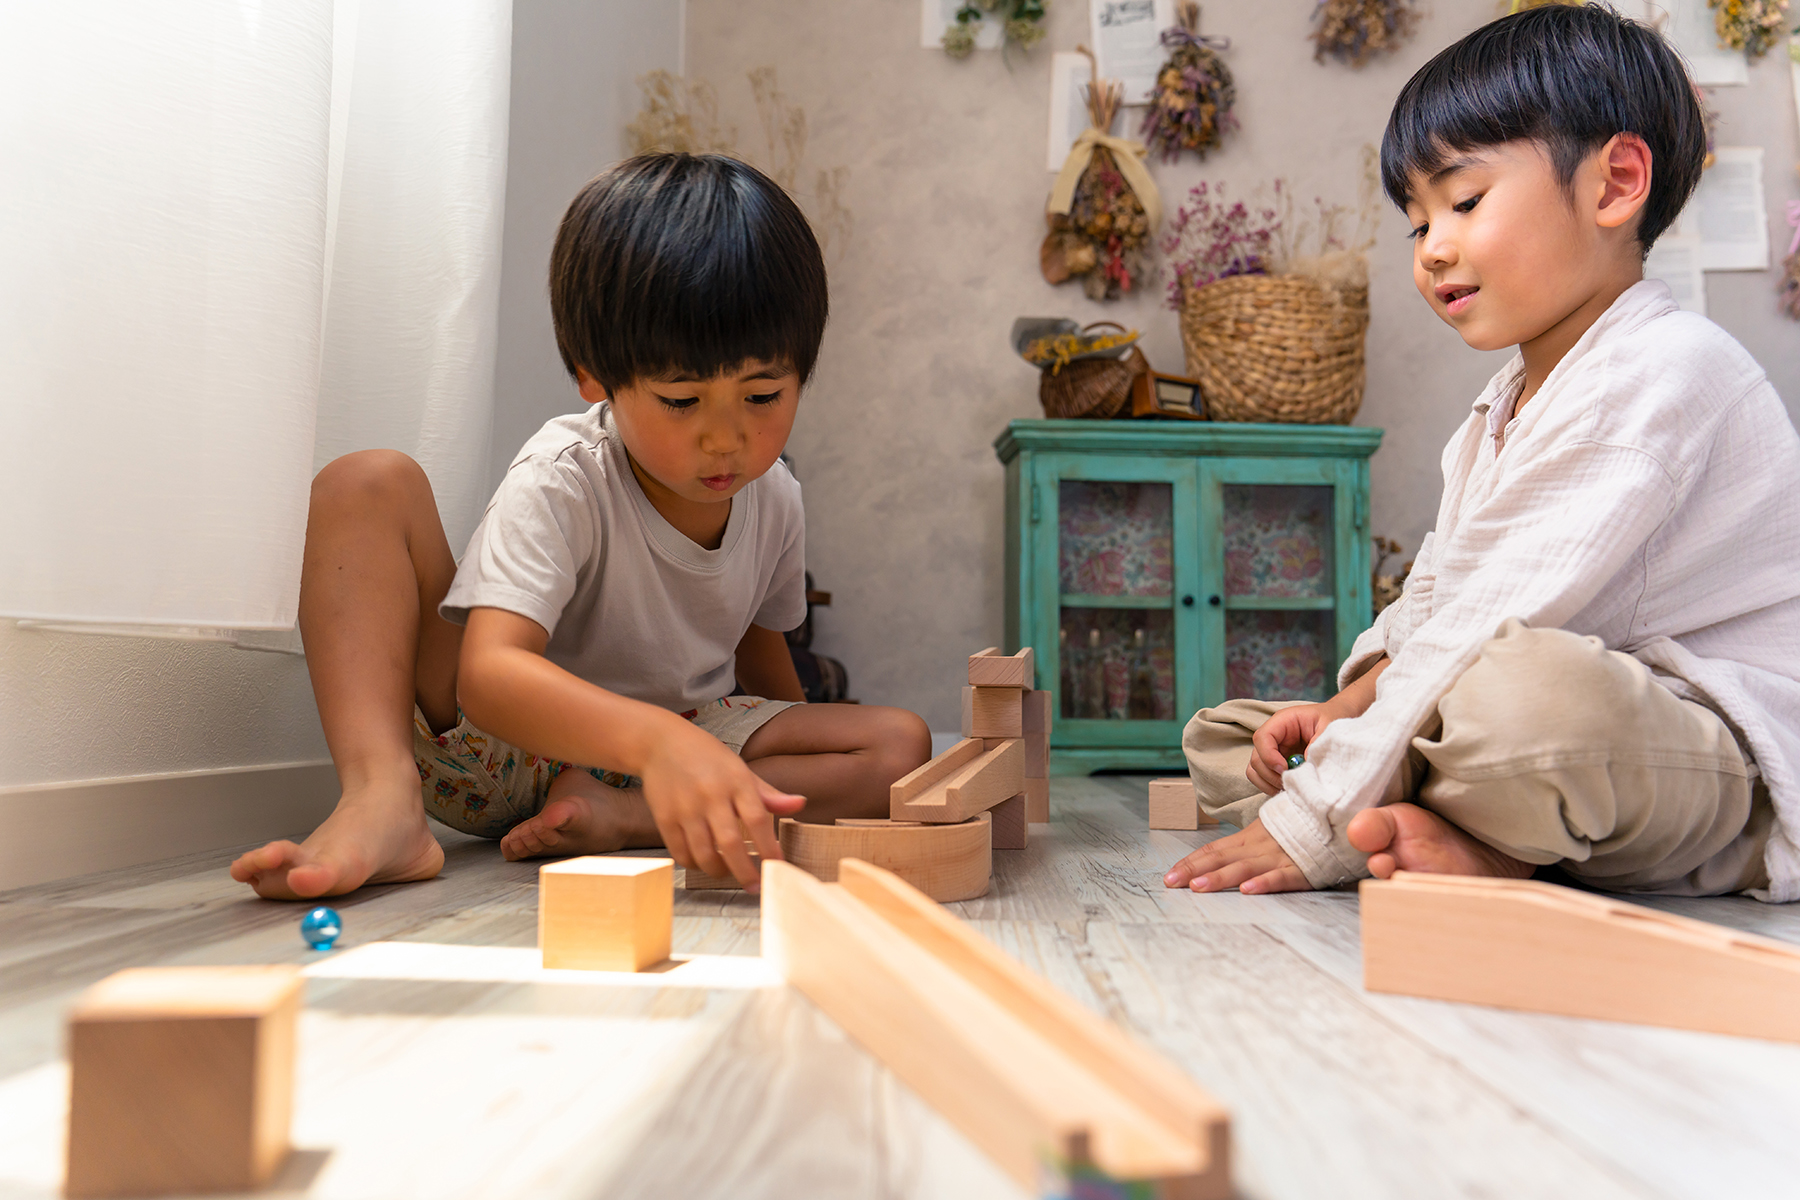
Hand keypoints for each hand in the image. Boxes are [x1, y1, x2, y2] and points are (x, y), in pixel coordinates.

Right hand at [639, 719, 806, 889]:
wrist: (661, 744)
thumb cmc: (707, 757)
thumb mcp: (741, 769)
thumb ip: (769, 793)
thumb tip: (800, 804)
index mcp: (736, 781)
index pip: (758, 819)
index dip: (769, 847)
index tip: (778, 866)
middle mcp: (711, 795)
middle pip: (731, 843)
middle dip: (745, 871)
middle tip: (754, 886)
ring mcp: (686, 808)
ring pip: (704, 853)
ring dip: (719, 871)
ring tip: (727, 872)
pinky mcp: (664, 818)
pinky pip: (681, 852)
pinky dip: (694, 864)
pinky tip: (703, 862)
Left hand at [1162, 818, 1309, 894]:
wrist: (1336, 818)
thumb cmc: (1302, 828)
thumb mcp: (1271, 829)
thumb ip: (1249, 842)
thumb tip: (1224, 855)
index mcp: (1250, 836)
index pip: (1214, 849)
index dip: (1191, 861)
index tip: (1170, 874)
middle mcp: (1259, 845)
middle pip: (1221, 858)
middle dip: (1194, 870)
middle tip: (1171, 882)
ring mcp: (1279, 857)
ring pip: (1244, 868)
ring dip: (1220, 878)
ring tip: (1197, 887)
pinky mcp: (1300, 869)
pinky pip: (1280, 877)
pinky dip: (1263, 883)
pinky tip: (1247, 891)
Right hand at [1248, 702, 1339, 795]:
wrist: (1338, 724)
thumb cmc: (1331, 720)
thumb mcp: (1329, 726)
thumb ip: (1317, 743)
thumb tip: (1305, 766)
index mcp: (1282, 722)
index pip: (1262, 737)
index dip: (1268, 756)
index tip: (1284, 769)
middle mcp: (1273, 737)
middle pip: (1256, 758)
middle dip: (1271, 774)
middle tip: (1292, 782)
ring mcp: (1273, 752)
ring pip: (1255, 771)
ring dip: (1269, 783)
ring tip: (1290, 787)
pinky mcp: (1276, 764)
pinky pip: (1263, 779)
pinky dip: (1272, 787)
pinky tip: (1289, 789)